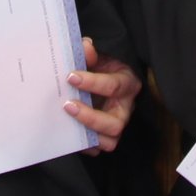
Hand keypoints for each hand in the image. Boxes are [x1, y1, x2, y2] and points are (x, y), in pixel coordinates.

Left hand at [66, 37, 140, 151]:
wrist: (102, 79)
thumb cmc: (101, 67)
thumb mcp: (98, 56)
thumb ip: (90, 52)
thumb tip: (85, 46)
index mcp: (127, 83)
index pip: (113, 86)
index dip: (92, 82)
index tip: (70, 77)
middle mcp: (126, 107)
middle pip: (115, 123)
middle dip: (90, 117)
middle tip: (68, 105)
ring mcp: (118, 124)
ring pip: (110, 140)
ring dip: (88, 134)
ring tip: (68, 124)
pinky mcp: (107, 136)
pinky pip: (99, 148)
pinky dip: (86, 146)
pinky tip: (71, 135)